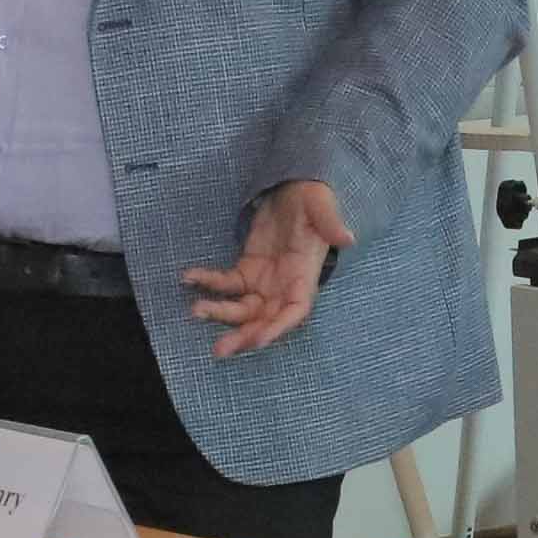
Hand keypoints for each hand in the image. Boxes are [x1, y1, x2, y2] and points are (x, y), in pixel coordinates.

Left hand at [186, 175, 348, 359]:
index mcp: (305, 276)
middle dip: (243, 335)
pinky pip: (225, 283)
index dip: (278, 328)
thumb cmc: (312, 198)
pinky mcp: (246, 269)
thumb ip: (330, 224)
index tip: (258, 340)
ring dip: (220, 313)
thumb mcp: (321, 206)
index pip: (295, 310)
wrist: (293, 187)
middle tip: (220, 350)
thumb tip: (348, 238)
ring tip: (196, 311)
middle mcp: (284, 286)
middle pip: (264, 319)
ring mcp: (264, 281)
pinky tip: (189, 278)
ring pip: (242, 308)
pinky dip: (207, 283)